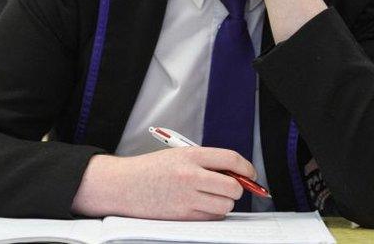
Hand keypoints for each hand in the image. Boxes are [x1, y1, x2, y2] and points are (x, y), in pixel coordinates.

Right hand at [71, 147, 255, 219]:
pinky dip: (211, 213)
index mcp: (190, 155)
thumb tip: (235, 173)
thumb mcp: (177, 155)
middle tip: (229, 187)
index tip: (250, 174)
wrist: (123, 185)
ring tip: (209, 197)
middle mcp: (190, 176)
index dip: (246, 168)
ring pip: (225, 205)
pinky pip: (212, 217)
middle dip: (236, 189)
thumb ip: (205, 162)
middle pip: (233, 186)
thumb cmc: (150, 170)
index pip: (231, 159)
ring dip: (223, 203)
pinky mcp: (183, 215)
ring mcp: (187, 197)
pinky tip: (199, 206)